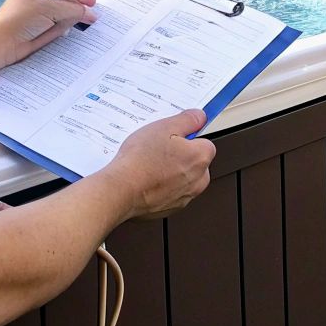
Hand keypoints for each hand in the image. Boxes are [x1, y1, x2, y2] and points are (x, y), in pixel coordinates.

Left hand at [0, 0, 95, 69]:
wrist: (0, 45)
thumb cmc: (17, 20)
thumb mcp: (48, 8)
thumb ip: (72, 9)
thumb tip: (91, 13)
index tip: (91, 2)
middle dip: (78, 7)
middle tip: (91, 15)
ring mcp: (41, 16)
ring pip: (65, 15)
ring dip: (72, 19)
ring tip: (78, 24)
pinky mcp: (42, 31)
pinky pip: (60, 28)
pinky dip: (65, 30)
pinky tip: (67, 33)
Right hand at [101, 109, 215, 221]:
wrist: (120, 191)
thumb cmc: (140, 161)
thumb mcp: (164, 127)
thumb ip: (187, 120)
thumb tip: (199, 117)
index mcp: (201, 158)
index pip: (204, 143)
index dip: (187, 138)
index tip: (174, 136)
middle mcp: (198, 180)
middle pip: (195, 162)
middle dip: (180, 155)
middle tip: (160, 149)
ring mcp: (184, 197)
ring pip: (182, 178)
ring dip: (170, 171)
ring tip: (149, 164)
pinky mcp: (170, 208)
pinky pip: (170, 193)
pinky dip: (160, 187)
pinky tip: (145, 178)